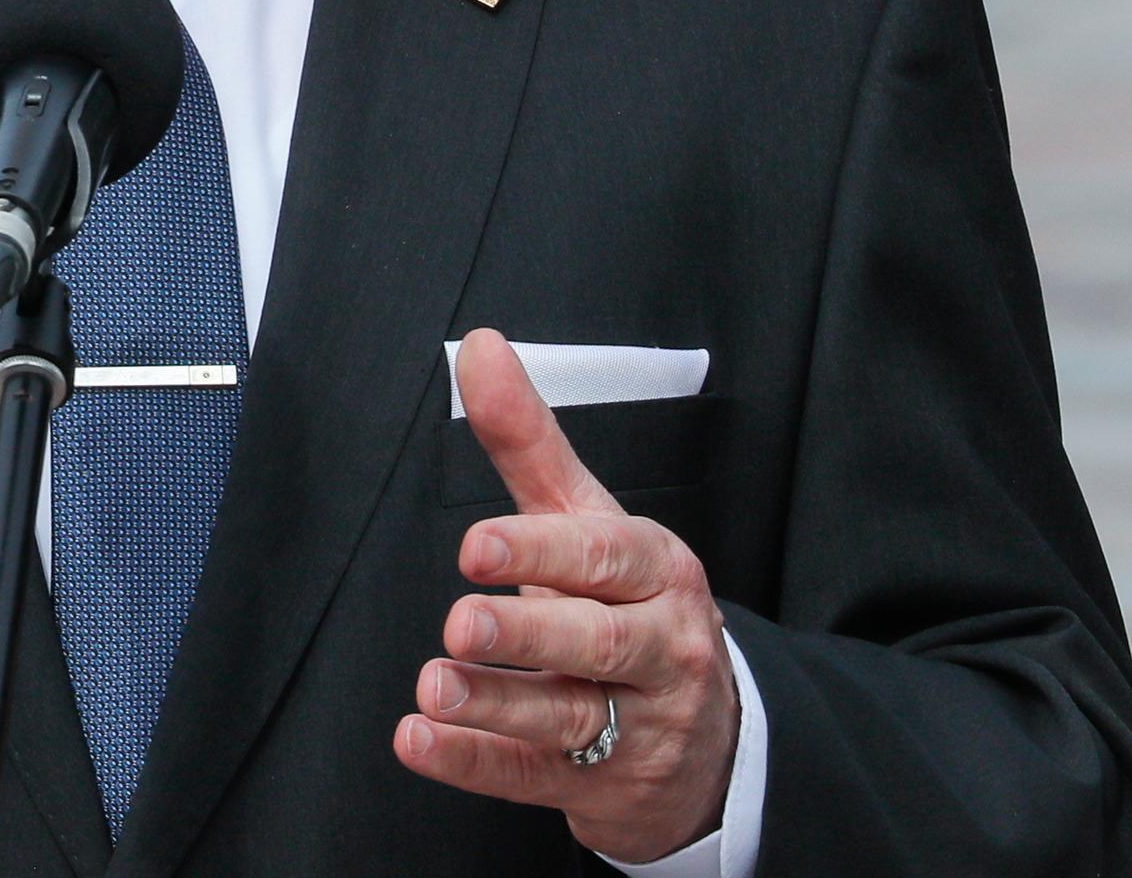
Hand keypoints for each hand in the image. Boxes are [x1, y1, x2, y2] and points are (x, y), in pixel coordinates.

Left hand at [393, 331, 738, 864]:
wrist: (707, 738)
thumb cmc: (632, 607)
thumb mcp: (590, 520)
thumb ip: (529, 442)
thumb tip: (479, 347)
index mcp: (657, 571)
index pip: (604, 558)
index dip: (540, 553)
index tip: (476, 547)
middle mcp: (659, 645)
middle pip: (596, 639)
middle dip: (528, 632)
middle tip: (462, 622)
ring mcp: (640, 722)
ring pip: (569, 714)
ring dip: (497, 703)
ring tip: (434, 687)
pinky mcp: (607, 785)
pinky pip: (537, 774)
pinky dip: (477, 760)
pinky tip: (424, 741)